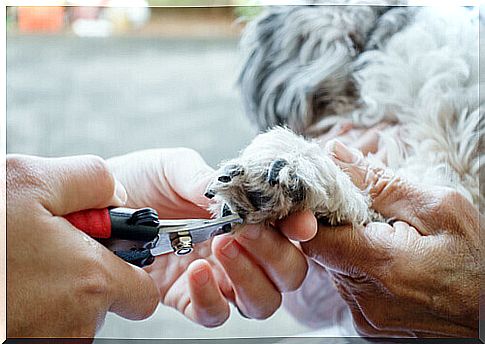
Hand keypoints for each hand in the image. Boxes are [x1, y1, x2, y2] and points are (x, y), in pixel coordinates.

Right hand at [7, 155, 158, 336]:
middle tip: (45, 253)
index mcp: (89, 281)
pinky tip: (8, 288)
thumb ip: (90, 180)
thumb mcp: (31, 180)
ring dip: (54, 293)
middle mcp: (75, 323)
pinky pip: (44, 328)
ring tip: (17, 268)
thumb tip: (117, 194)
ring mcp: (48, 341)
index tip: (108, 256)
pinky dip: (31, 308)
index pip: (142, 293)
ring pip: (71, 318)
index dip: (129, 272)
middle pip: (104, 305)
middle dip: (84, 279)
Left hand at [108, 148, 316, 326]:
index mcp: (246, 215)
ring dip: (250, 277)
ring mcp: (218, 277)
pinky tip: (194, 270)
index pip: (290, 227)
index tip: (298, 224)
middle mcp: (241, 249)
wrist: (98, 203)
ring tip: (219, 245)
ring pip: (263, 301)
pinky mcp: (188, 297)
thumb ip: (207, 180)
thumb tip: (236, 196)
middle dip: (276, 253)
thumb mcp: (174, 168)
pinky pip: (215, 314)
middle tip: (246, 230)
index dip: (301, 227)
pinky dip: (212, 298)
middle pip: (288, 272)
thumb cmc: (143, 179)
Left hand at [301, 141, 479, 336]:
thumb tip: (335, 155)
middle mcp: (363, 298)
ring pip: (334, 268)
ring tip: (387, 241)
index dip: (316, 212)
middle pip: (322, 251)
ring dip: (351, 248)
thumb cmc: (476, 262)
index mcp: (379, 265)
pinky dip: (361, 270)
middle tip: (373, 218)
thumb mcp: (439, 209)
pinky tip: (390, 264)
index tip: (334, 197)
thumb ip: (379, 183)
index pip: (312, 235)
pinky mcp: (368, 326)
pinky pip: (349, 287)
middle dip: (340, 227)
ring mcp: (364, 317)